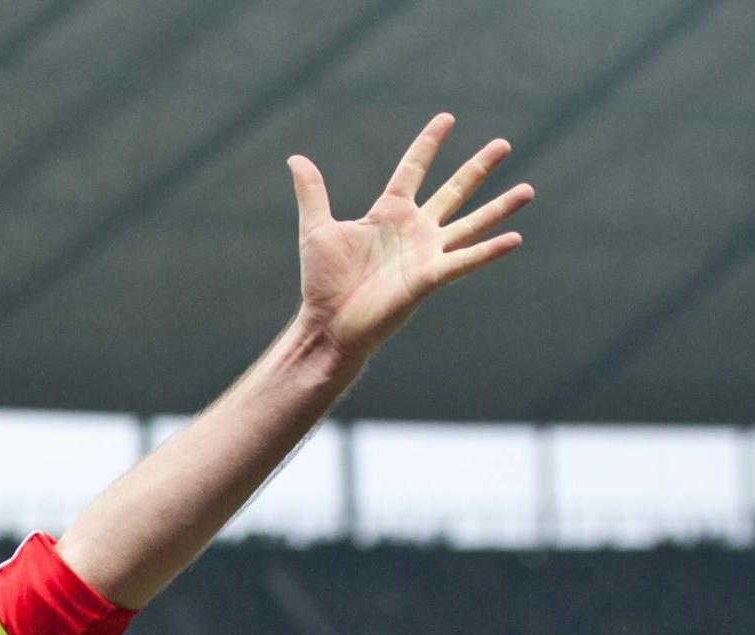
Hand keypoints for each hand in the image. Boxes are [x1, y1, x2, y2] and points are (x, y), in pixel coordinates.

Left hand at [291, 114, 530, 361]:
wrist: (328, 325)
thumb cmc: (322, 283)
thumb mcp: (316, 229)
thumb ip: (313, 193)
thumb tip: (296, 160)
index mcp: (388, 214)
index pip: (413, 170)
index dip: (428, 145)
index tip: (447, 119)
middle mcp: (413, 230)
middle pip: (453, 191)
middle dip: (478, 169)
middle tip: (504, 144)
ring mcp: (425, 254)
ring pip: (470, 224)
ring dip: (499, 208)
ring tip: (528, 190)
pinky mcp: (429, 278)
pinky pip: (465, 261)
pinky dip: (489, 251)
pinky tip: (514, 239)